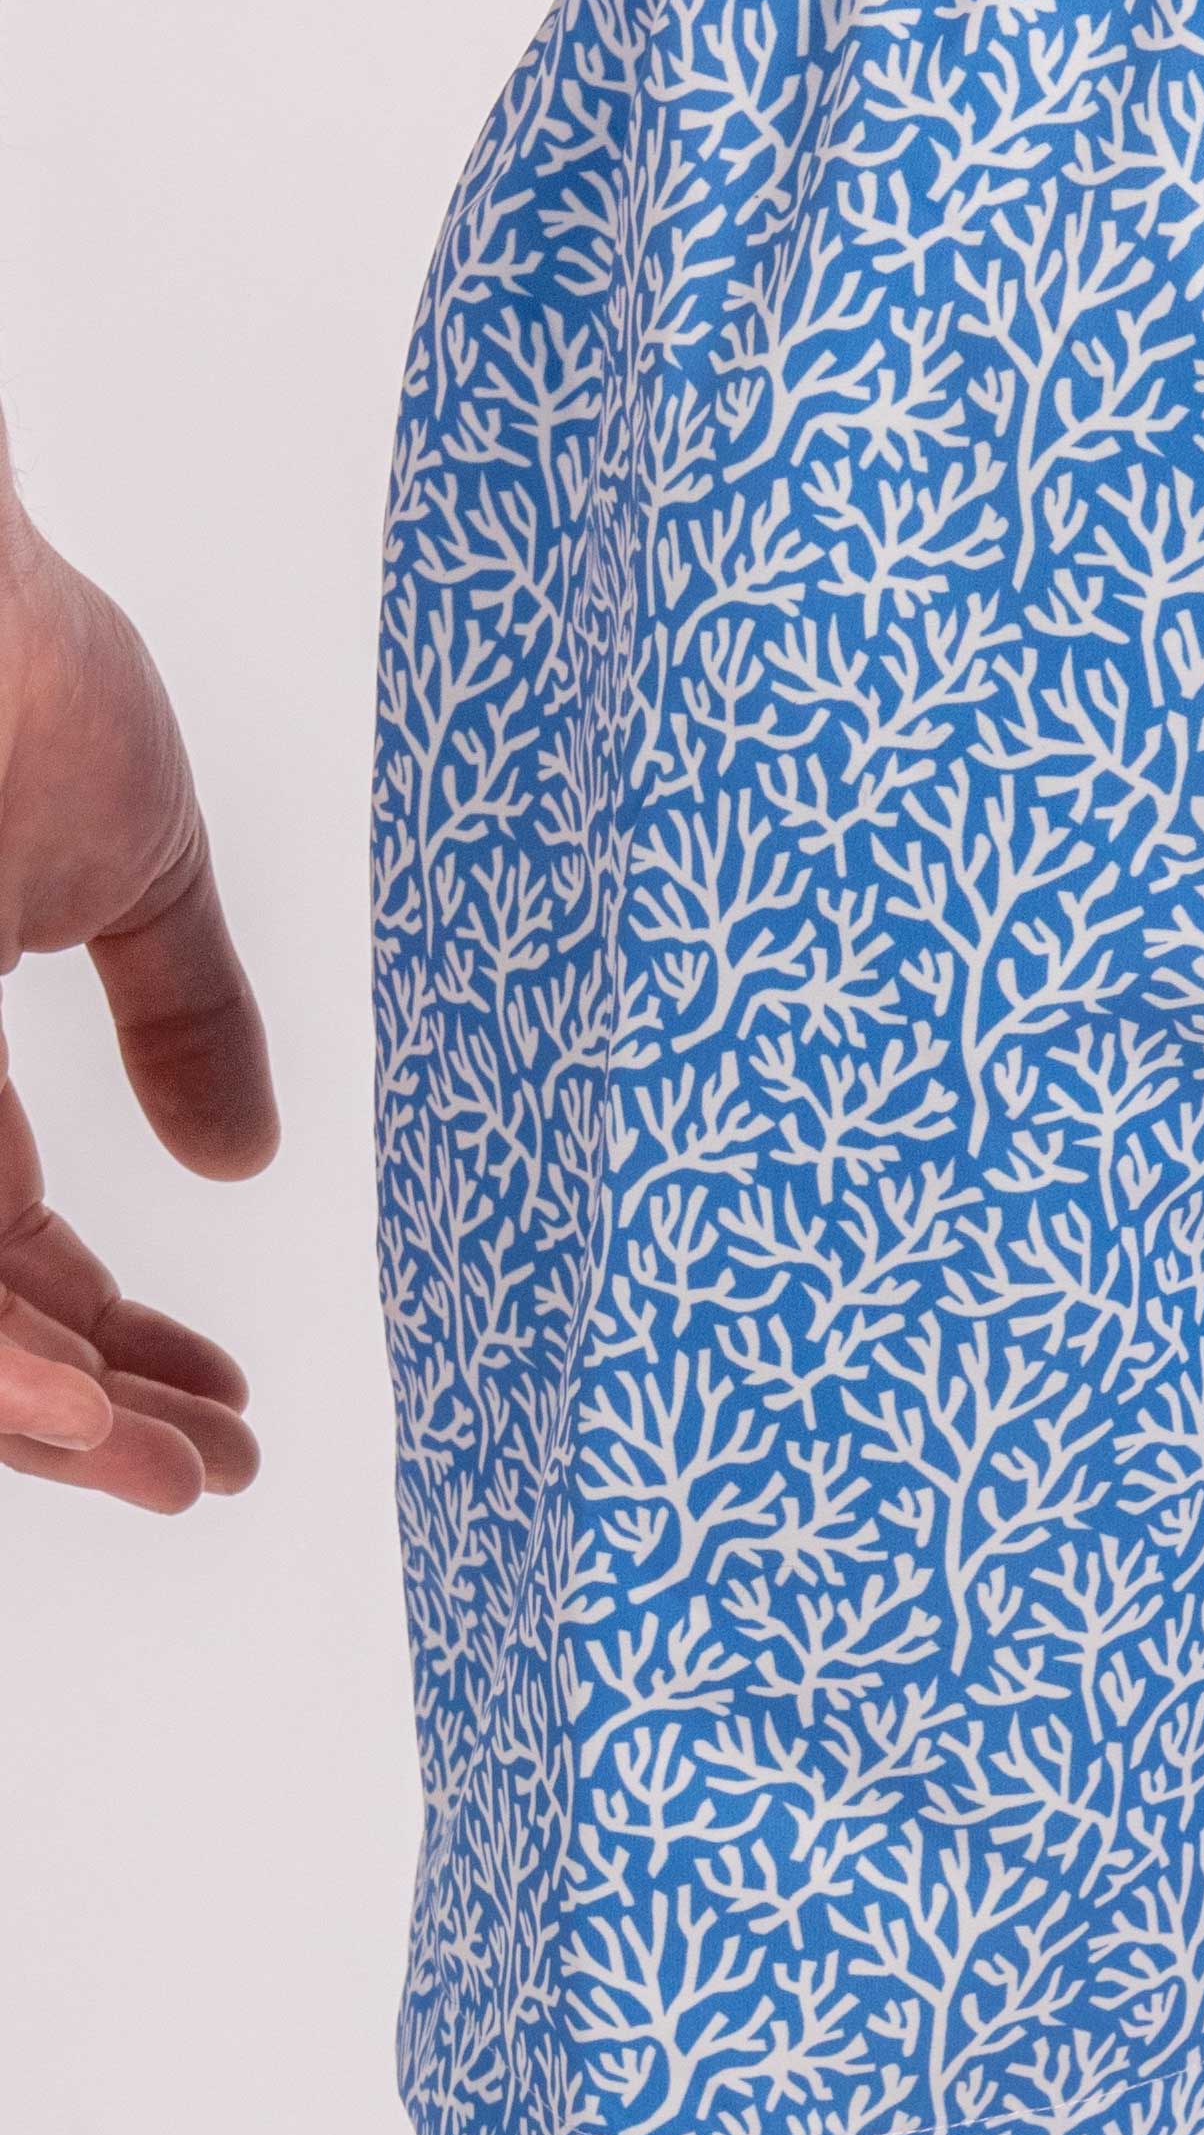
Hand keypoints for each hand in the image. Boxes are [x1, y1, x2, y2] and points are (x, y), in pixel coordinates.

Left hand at [0, 506, 273, 1511]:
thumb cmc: (9, 655)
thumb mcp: (136, 860)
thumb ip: (187, 1012)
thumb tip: (247, 1153)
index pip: (0, 1263)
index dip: (111, 1353)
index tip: (225, 1407)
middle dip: (83, 1430)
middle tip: (211, 1479)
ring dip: (38, 1424)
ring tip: (165, 1471)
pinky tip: (82, 1410)